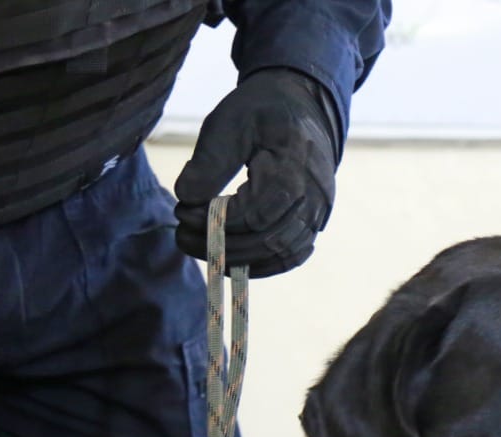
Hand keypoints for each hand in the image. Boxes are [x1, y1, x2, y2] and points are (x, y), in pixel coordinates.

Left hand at [174, 68, 341, 277]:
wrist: (301, 108)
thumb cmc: (260, 112)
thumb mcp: (228, 122)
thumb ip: (208, 161)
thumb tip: (186, 199)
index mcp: (295, 165)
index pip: (255, 213)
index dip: (216, 221)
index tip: (181, 211)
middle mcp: (315, 196)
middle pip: (269, 240)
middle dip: (221, 245)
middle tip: (182, 236)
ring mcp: (319, 213)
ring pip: (281, 254)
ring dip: (238, 260)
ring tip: (201, 249)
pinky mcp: (313, 223)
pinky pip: (291, 256)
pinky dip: (260, 264)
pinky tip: (229, 259)